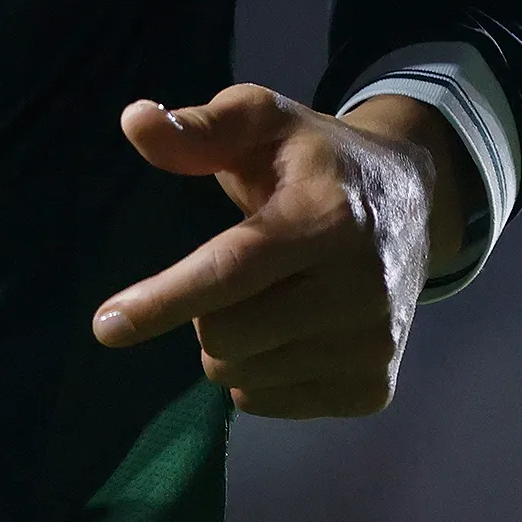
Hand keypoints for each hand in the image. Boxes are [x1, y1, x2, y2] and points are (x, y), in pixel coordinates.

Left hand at [87, 84, 463, 417]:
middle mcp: (360, 289)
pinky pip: (268, 402)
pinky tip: (292, 328)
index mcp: (327, 217)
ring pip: (242, 374)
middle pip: (225, 335)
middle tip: (235, 270)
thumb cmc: (317, 160)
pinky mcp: (372, 389)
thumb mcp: (264, 119)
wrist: (415, 205)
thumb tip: (136, 122)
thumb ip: (200, 127)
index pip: (232, 270)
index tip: (105, 327)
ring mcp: (372, 347)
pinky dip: (260, 370)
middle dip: (201, 310)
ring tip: (270, 294)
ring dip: (232, 341)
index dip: (165, 299)